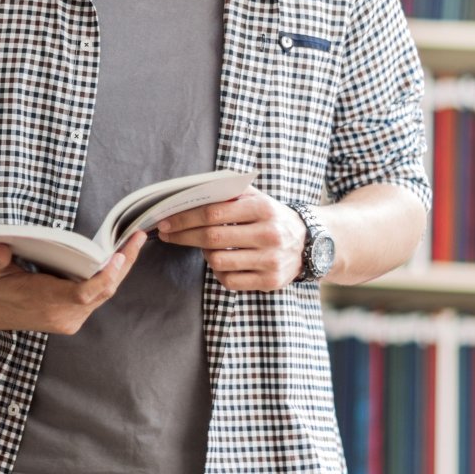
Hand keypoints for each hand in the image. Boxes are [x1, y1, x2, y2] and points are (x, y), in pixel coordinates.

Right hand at [0, 231, 148, 333]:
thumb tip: (3, 249)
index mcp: (46, 303)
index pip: (83, 293)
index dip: (104, 277)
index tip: (118, 256)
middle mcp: (63, 316)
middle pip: (103, 291)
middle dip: (123, 265)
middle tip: (137, 238)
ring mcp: (69, 319)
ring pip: (103, 294)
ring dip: (118, 270)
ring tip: (132, 243)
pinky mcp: (71, 317)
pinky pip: (97, 297)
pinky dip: (107, 278)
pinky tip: (115, 258)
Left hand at [154, 188, 306, 290]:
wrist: (309, 242)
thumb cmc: (271, 216)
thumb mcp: (255, 197)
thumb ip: (226, 192)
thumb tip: (186, 194)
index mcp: (263, 208)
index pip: (213, 213)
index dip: (184, 218)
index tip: (164, 221)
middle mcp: (269, 234)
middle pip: (212, 238)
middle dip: (182, 236)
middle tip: (165, 234)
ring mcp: (271, 260)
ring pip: (217, 261)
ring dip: (203, 253)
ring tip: (204, 245)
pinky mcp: (270, 281)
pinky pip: (229, 280)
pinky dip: (218, 271)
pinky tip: (220, 261)